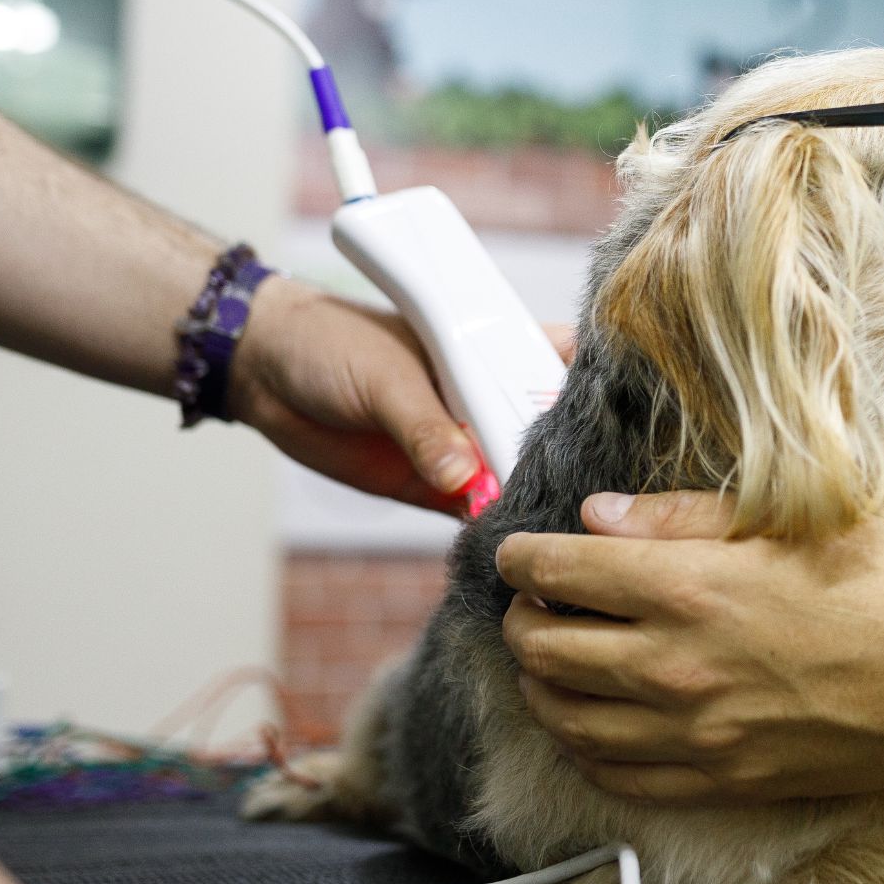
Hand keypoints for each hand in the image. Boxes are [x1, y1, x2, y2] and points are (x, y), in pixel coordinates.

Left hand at [228, 279, 576, 513]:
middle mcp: (489, 398)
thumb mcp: (384, 377)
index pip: (561, 367)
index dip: (593, 395)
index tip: (619, 427)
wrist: (264, 371)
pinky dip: (491, 527)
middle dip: (571, 461)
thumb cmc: (332, 343)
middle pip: (550, 433)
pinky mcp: (434, 485)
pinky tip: (509, 540)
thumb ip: (425, 429)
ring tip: (556, 525)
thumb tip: (466, 480)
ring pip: (517, 476)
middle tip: (591, 495)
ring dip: (532, 499)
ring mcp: (465, 444)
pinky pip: (476, 511)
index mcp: (493, 349)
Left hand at [495, 491, 883, 803]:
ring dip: (539, 685)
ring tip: (549, 662)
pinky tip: (589, 726)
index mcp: (690, 588)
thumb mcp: (793, 521)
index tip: (518, 554)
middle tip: (530, 604)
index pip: (558, 572)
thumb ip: (682, 518)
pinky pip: (618, 777)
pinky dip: (584, 747)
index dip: (521, 558)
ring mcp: (695, 735)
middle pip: (541, 649)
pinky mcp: (722, 781)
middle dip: (519, 620)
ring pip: (565, 719)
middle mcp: (676, 666)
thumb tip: (598, 518)